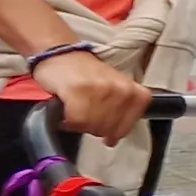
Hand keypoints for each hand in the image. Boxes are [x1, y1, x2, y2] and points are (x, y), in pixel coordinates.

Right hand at [32, 48, 149, 143]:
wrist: (60, 56)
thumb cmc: (85, 76)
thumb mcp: (114, 93)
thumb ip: (121, 113)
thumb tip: (114, 139)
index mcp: (135, 93)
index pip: (124, 128)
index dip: (108, 130)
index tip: (100, 122)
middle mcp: (122, 90)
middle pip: (107, 129)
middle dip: (92, 127)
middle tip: (84, 113)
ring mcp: (101, 90)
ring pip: (92, 126)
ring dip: (79, 123)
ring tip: (75, 110)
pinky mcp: (79, 91)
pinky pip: (76, 121)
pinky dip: (68, 120)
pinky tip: (66, 110)